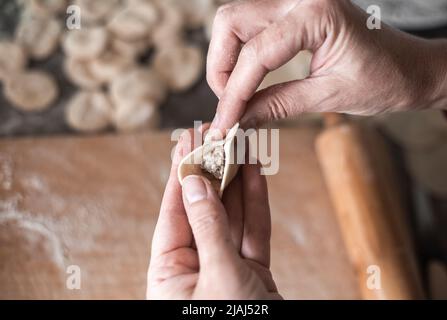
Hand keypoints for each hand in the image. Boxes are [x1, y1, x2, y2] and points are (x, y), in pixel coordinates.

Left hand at [147, 129, 280, 299]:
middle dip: (213, 173)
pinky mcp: (252, 271)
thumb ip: (209, 228)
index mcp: (170, 273)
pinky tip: (255, 173)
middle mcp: (195, 267)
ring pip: (231, 217)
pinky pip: (253, 230)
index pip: (173, 213)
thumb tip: (196, 182)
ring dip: (237, 182)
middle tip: (218, 137)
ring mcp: (226, 267)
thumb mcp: (219, 275)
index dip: (182, 175)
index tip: (187, 142)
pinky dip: (255, 203)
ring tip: (240, 146)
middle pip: (204, 210)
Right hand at [207, 0, 446, 131]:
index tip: (224, 123)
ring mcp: (296, 1)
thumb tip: (238, 120)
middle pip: (231, 22)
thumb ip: (278, 104)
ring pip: (235, 21)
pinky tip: (248, 82)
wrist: (410, 67)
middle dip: (221, 67)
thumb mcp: (328, 96)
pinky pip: (252, 28)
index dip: (234, 93)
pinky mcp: (294, 11)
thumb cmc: (383, 80)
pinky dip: (242, 55)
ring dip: (227, 60)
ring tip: (237, 95)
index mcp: (316, 15)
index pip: (256, 54)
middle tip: (229, 103)